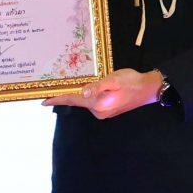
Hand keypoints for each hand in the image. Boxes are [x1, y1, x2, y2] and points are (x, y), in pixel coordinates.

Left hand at [44, 68, 163, 118]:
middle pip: (78, 101)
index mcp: (98, 104)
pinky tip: (90, 86)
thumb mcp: (114, 80)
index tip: (43, 101)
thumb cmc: (132, 82)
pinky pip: (93, 101)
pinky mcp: (108, 109)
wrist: (148, 89)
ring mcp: (104, 112)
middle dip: (68, 93)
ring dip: (80, 92)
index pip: (73, 101)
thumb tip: (82, 92)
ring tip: (80, 81)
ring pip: (86, 100)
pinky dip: (88, 94)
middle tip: (57, 83)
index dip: (58, 100)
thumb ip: (97, 86)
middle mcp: (99, 111)